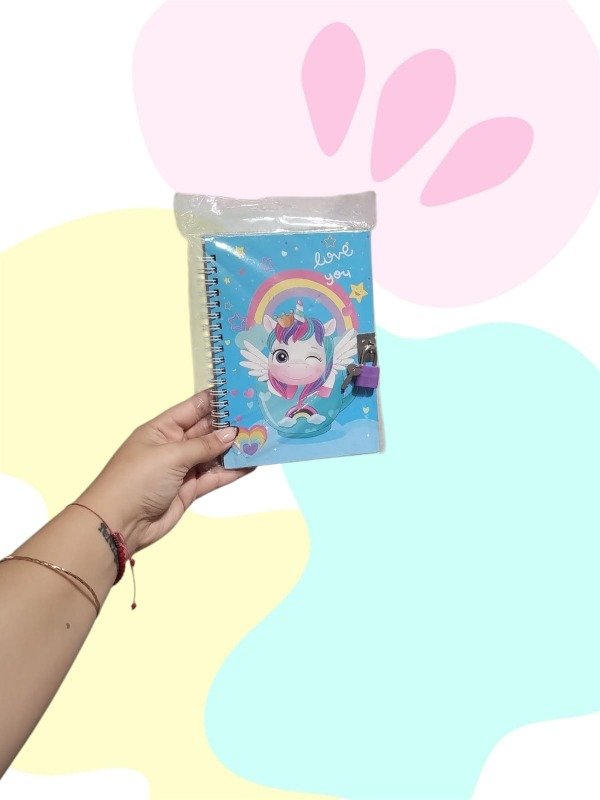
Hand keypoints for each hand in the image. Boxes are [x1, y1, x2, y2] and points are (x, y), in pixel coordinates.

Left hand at [75, 391, 251, 553]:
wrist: (118, 524)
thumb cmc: (134, 481)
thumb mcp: (170, 456)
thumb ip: (203, 445)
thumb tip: (232, 433)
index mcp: (162, 428)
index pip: (194, 408)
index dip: (217, 400)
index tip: (241, 392)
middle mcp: (173, 445)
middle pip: (207, 430)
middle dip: (231, 424)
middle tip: (260, 417)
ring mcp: (182, 468)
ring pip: (214, 454)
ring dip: (235, 449)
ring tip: (262, 439)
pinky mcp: (189, 490)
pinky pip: (215, 476)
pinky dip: (232, 471)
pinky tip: (251, 463)